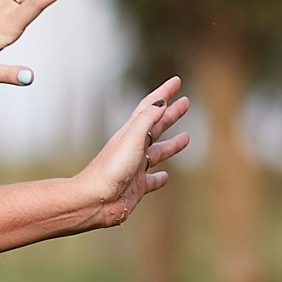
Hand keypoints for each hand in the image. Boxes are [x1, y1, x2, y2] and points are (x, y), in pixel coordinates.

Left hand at [76, 77, 192, 228]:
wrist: (94, 200)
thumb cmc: (111, 169)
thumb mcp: (131, 139)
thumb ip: (146, 120)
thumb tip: (161, 101)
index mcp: (131, 133)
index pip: (150, 107)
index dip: (163, 93)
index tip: (176, 81)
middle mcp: (133, 148)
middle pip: (156, 126)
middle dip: (171, 114)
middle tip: (186, 102)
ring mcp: (135, 168)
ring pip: (158, 152)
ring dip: (172, 144)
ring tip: (187, 137)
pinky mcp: (137, 187)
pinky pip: (152, 181)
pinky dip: (160, 177)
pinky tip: (165, 176)